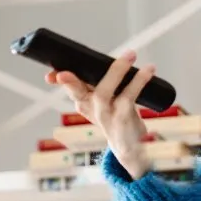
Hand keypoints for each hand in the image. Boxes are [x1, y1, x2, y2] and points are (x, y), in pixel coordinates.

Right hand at [44, 50, 156, 178]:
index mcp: (84, 101)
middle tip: (64, 74)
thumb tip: (89, 61)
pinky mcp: (123, 118)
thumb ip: (91, 82)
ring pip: (104, 93)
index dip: (61, 80)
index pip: (70, 88)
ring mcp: (107, 115)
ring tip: (129, 55)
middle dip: (71, 82)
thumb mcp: (99, 100)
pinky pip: (129, 96)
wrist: (129, 145)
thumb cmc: (114, 116)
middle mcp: (92, 108)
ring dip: (116, 72)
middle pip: (79, 93)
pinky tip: (148, 69)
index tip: (52, 75)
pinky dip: (139, 81)